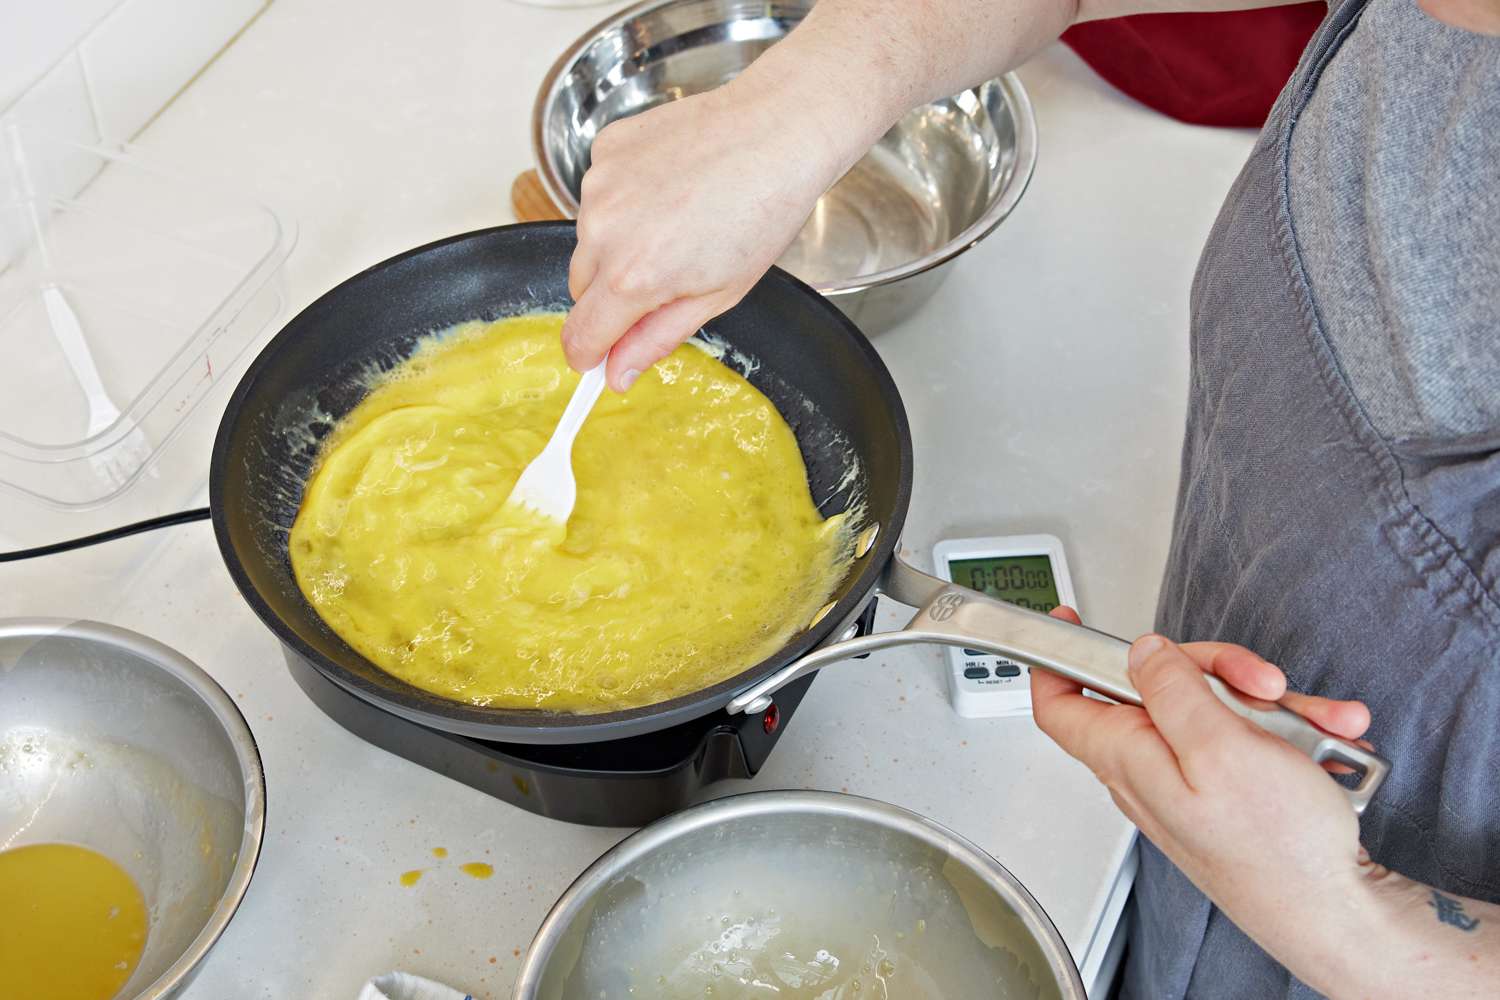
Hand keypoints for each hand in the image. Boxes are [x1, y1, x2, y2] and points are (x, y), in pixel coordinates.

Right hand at [561, 81, 845, 391]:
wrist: (777, 131)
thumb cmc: (763, 211)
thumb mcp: (718, 295)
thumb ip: (656, 338)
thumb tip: (616, 373)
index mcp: (633, 277)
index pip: (580, 335)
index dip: (588, 354)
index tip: (596, 359)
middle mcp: (604, 230)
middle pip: (581, 287)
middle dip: (611, 294)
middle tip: (666, 275)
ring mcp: (600, 185)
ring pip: (589, 238)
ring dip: (617, 241)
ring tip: (677, 220)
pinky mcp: (605, 149)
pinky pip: (599, 193)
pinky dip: (624, 198)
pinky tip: (669, 186)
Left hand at [1030, 608, 1377, 994]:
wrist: (1339, 915)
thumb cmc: (1278, 848)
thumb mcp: (1219, 747)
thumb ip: (1171, 689)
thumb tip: (1143, 653)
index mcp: (1126, 757)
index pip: (1060, 704)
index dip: (1056, 659)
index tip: (1069, 623)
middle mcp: (1150, 769)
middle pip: (1158, 687)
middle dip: (1218, 671)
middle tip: (1261, 684)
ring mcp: (1192, 780)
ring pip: (1217, 707)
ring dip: (1275, 707)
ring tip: (1317, 727)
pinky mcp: (1231, 791)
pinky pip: (1253, 739)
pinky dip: (1295, 735)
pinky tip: (1332, 743)